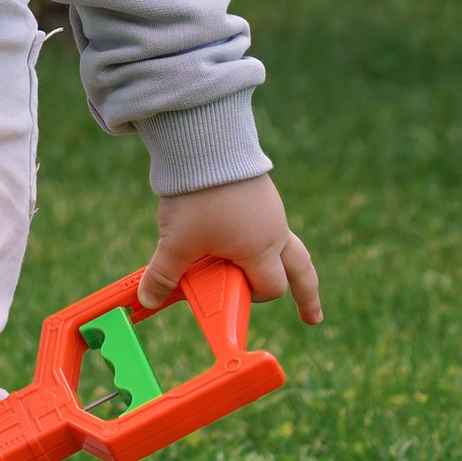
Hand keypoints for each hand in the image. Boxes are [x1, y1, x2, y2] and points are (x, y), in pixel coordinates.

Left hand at [140, 175, 321, 325]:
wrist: (206, 142)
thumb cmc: (197, 197)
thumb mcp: (176, 241)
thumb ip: (164, 274)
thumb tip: (149, 299)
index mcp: (259, 249)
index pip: (270, 288)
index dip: (252, 299)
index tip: (232, 298)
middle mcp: (273, 231)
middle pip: (302, 270)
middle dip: (309, 296)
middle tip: (312, 318)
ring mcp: (270, 208)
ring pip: (288, 243)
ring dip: (288, 262)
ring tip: (283, 272)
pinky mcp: (260, 189)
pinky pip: (268, 220)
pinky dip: (263, 234)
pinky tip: (242, 229)